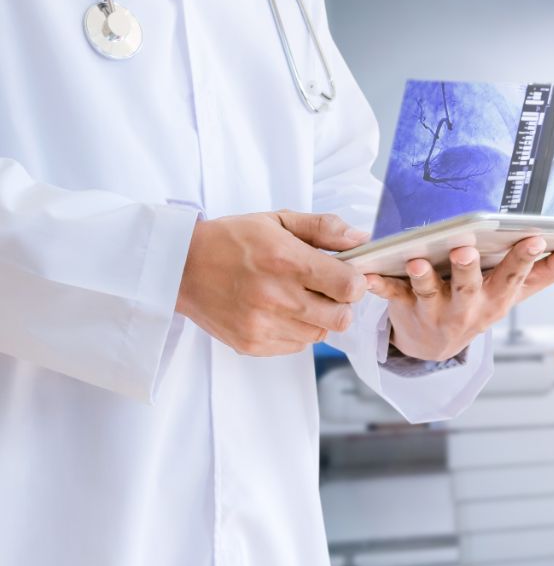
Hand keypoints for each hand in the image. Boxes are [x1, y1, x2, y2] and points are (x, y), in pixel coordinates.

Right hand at [177, 210, 370, 355]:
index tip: (346, 275)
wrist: (179, 267)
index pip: (349, 286)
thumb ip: (323, 228)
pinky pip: (297, 345)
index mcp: (286, 261)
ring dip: (318, 318)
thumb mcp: (277, 220)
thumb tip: (362, 239)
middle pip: (341, 317)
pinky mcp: (252, 344)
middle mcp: (276, 297)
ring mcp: (263, 325)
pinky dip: (297, 330)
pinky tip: (279, 311)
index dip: (355, 281)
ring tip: (296, 298)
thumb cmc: (230, 240)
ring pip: (321, 334)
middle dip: (341, 303)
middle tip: (325, 289)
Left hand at [365, 238, 553, 361]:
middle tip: (467, 250)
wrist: (433, 345)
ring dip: (424, 278)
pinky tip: (368, 273)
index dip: (525, 259)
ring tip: (416, 261)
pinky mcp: (405, 308)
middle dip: (470, 270)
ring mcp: (436, 309)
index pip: (516, 276)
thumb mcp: (517, 292)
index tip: (534, 237)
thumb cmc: (480, 305)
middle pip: (471, 287)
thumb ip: (551, 269)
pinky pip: (390, 295)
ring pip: (430, 293)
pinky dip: (379, 286)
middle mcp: (469, 306)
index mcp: (498, 297)